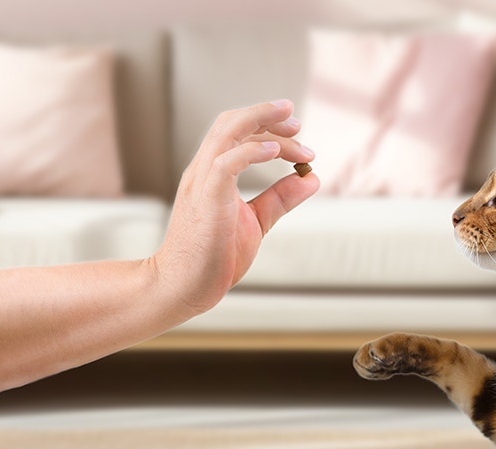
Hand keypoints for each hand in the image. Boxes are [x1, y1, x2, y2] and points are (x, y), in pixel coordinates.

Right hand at [151, 99, 318, 316]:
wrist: (184, 286)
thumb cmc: (214, 255)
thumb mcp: (256, 220)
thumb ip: (281, 198)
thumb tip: (311, 179)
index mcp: (212, 173)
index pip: (234, 131)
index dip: (265, 122)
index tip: (297, 131)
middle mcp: (203, 171)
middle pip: (230, 123)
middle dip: (266, 115)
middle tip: (298, 123)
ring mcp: (202, 183)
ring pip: (226, 134)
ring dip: (263, 124)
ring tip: (294, 129)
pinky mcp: (207, 200)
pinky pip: (225, 163)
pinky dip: (251, 152)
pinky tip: (275, 152)